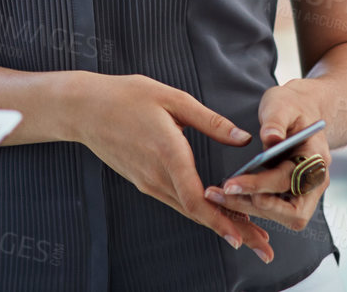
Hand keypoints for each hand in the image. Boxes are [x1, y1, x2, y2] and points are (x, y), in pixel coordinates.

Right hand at [68, 73, 275, 262]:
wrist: (84, 109)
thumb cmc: (127, 97)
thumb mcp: (171, 98)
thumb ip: (209, 121)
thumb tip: (242, 138)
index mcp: (167, 153)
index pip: (196, 198)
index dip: (221, 220)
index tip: (243, 236)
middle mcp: (157, 175)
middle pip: (198, 212)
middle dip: (232, 230)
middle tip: (262, 249)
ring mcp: (148, 181)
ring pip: (188, 209)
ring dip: (218, 224)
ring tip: (248, 236)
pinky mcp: (143, 180)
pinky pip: (176, 200)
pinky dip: (199, 211)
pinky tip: (215, 214)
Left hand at [203, 80, 330, 232]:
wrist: (302, 111)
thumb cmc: (292, 107)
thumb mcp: (282, 105)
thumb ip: (276, 121)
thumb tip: (271, 138)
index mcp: (316, 158)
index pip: (288, 180)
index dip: (259, 185)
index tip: (230, 184)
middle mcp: (315, 181)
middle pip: (291, 212)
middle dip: (254, 206)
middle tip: (220, 195)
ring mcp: (305, 191)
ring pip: (281, 216)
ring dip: (249, 209)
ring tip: (217, 197)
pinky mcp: (292, 195)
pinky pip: (274, 210)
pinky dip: (251, 207)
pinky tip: (226, 198)